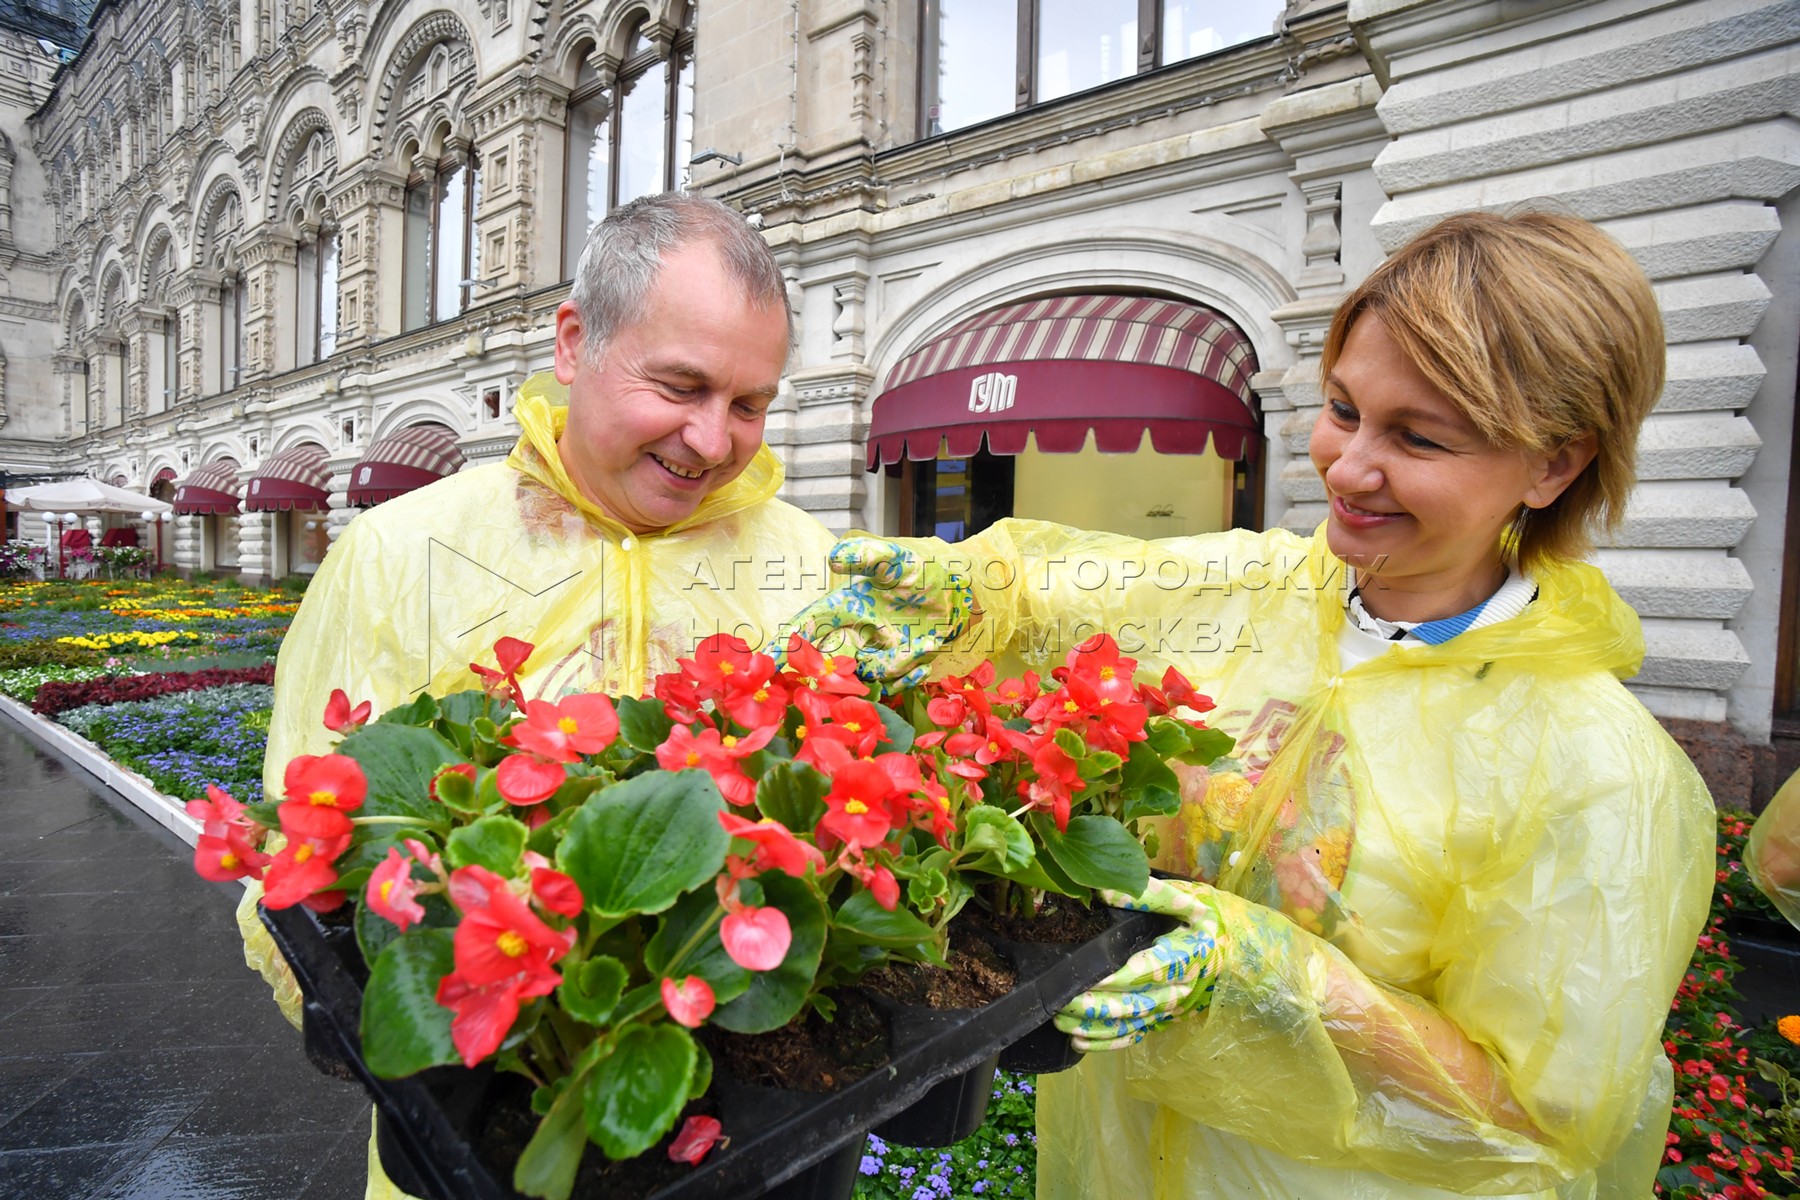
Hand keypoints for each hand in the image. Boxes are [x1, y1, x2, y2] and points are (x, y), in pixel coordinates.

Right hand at [783, 537, 973, 694]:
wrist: (954, 589)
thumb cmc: (918, 571)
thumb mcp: (894, 559)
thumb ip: (865, 556)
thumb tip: (834, 559)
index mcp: (842, 608)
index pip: (805, 627)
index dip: (785, 644)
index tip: (769, 661)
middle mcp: (852, 633)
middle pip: (829, 665)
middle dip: (837, 677)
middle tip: (852, 679)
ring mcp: (873, 653)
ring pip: (868, 676)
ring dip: (898, 665)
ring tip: (928, 641)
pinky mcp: (895, 667)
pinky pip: (891, 685)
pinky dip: (908, 679)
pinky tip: (926, 663)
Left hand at [1054, 877, 1220, 1051]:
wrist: (1229, 945)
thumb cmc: (1201, 917)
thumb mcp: (1184, 897)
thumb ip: (1149, 895)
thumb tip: (1104, 891)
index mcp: (1185, 956)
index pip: (1146, 972)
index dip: (1115, 979)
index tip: (1086, 978)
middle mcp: (1178, 988)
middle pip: (1134, 1003)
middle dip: (1095, 1006)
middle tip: (1061, 1001)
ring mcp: (1169, 1007)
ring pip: (1130, 1023)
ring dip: (1094, 1026)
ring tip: (1060, 1021)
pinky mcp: (1161, 1017)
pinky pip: (1133, 1035)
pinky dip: (1105, 1042)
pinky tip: (1078, 1041)